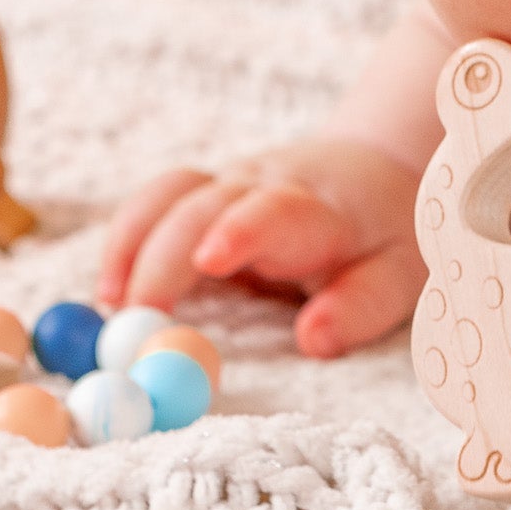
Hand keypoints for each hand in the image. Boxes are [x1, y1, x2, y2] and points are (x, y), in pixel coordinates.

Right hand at [97, 137, 427, 357]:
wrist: (375, 168)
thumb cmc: (387, 232)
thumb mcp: (400, 271)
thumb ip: (360, 306)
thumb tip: (312, 341)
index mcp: (318, 208)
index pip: (276, 210)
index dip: (240, 230)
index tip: (209, 260)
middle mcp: (267, 185)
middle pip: (204, 205)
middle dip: (164, 255)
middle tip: (135, 316)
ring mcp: (231, 183)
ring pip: (170, 193)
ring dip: (132, 242)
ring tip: (111, 303)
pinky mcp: (205, 192)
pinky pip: (156, 202)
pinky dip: (126, 238)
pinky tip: (112, 286)